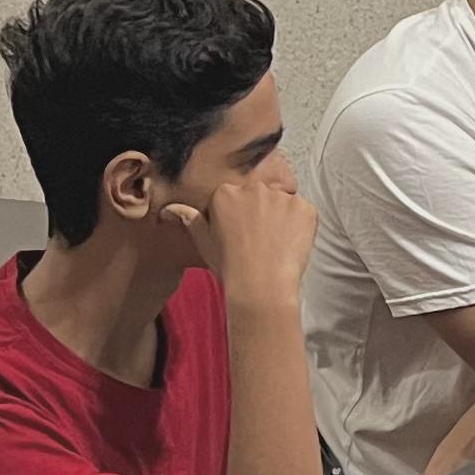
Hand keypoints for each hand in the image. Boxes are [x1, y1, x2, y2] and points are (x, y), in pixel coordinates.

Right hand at [170, 174, 318, 312]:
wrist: (260, 285)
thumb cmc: (230, 266)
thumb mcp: (204, 242)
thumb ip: (189, 219)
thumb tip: (169, 209)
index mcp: (225, 193)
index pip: (235, 196)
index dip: (240, 217)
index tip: (241, 234)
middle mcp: (253, 188)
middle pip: (259, 195)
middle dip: (260, 213)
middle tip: (259, 240)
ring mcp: (281, 197)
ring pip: (282, 202)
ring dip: (281, 217)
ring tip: (275, 244)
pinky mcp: (304, 208)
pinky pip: (303, 211)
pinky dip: (300, 225)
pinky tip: (290, 244)